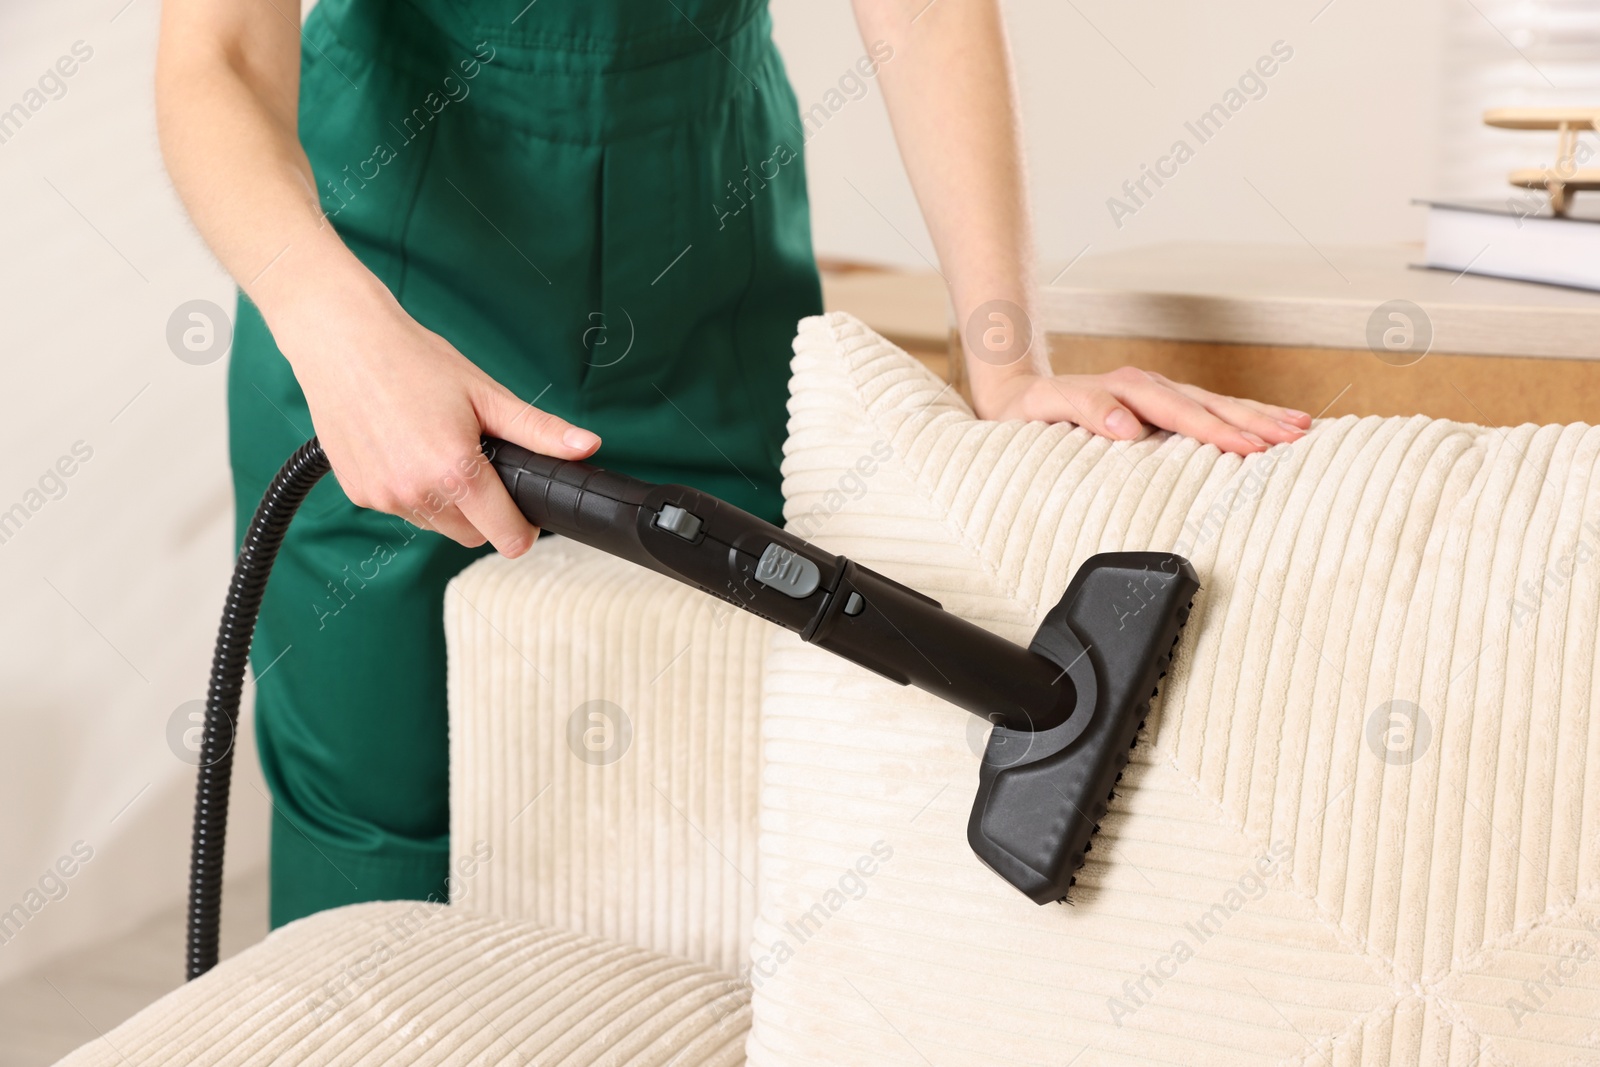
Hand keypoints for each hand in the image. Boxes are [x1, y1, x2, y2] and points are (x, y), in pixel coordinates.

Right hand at [272, 276, 598, 556]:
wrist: (341, 340)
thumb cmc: (413, 359)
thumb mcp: (486, 393)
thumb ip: (538, 431)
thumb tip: (587, 447)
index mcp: (455, 471)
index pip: (505, 536)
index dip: (523, 529)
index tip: (526, 512)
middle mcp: (416, 492)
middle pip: (470, 534)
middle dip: (484, 512)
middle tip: (481, 464)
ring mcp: (383, 496)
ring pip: (435, 523)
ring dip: (446, 501)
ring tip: (438, 448)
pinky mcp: (358, 492)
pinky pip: (401, 507)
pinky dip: (411, 490)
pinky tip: (405, 448)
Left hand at [972, 367, 1309, 454]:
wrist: (1017, 396)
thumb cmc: (1030, 411)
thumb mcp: (1046, 408)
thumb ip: (1086, 410)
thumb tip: (1128, 426)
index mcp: (1127, 390)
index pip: (1181, 414)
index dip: (1217, 430)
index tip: (1251, 446)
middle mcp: (1149, 388)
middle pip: (1211, 404)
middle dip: (1255, 421)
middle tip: (1295, 437)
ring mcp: (1159, 394)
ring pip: (1217, 403)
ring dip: (1258, 415)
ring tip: (1300, 428)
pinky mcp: (1162, 405)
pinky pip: (1209, 408)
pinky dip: (1242, 416)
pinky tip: (1270, 426)